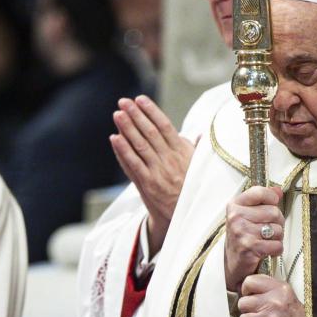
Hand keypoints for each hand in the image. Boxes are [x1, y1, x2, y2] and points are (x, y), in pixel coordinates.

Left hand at [110, 95, 193, 252]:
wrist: (185, 217)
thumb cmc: (191, 189)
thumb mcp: (198, 167)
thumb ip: (194, 150)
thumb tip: (201, 135)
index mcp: (183, 152)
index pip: (165, 126)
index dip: (152, 111)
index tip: (140, 99)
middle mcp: (170, 160)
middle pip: (150, 132)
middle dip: (136, 115)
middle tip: (123, 101)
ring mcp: (157, 172)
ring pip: (140, 146)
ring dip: (127, 128)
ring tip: (117, 114)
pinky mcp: (147, 185)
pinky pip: (133, 165)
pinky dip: (123, 151)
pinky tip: (114, 138)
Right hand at [224, 185, 283, 291]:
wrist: (232, 263)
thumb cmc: (242, 236)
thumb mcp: (247, 214)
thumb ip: (262, 200)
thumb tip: (278, 190)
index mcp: (235, 205)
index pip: (260, 192)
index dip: (272, 199)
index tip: (271, 205)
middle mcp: (236, 217)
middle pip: (274, 212)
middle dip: (278, 223)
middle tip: (269, 229)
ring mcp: (242, 232)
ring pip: (278, 229)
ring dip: (277, 238)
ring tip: (266, 240)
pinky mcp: (250, 247)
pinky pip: (277, 245)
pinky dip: (276, 250)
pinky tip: (267, 250)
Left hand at [237, 274, 304, 316]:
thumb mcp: (286, 295)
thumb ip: (267, 288)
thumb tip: (242, 286)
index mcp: (279, 289)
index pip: (249, 281)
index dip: (246, 290)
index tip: (251, 296)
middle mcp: (274, 302)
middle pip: (243, 302)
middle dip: (248, 310)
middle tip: (258, 314)